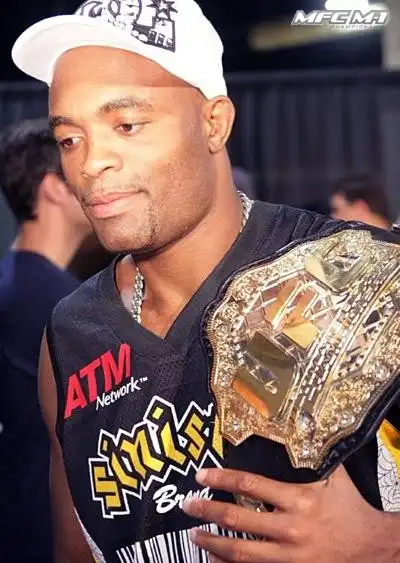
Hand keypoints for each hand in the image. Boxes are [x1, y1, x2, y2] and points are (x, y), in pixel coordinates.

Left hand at [182, 466, 396, 561]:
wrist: (373, 549)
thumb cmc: (351, 509)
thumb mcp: (335, 477)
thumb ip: (314, 453)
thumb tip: (300, 425)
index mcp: (298, 500)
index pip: (250, 485)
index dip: (222, 479)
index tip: (202, 475)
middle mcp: (290, 528)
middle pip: (238, 520)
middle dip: (208, 511)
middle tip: (188, 505)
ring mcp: (289, 556)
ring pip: (242, 552)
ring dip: (213, 543)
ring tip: (194, 535)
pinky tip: (214, 560)